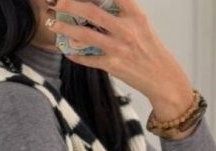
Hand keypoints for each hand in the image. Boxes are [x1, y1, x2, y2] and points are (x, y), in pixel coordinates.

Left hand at [48, 0, 194, 121]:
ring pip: (86, 35)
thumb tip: (98, 8)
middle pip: (93, 12)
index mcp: (135, 15)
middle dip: (71, 5)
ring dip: (66, 29)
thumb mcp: (141, 26)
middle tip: (57, 1)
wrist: (163, 78)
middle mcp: (126, 29)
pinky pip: (88, 58)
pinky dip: (75, 54)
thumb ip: (122, 15)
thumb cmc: (150, 51)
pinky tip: (66, 50)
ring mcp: (118, 48)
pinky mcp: (112, 66)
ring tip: (53, 24)